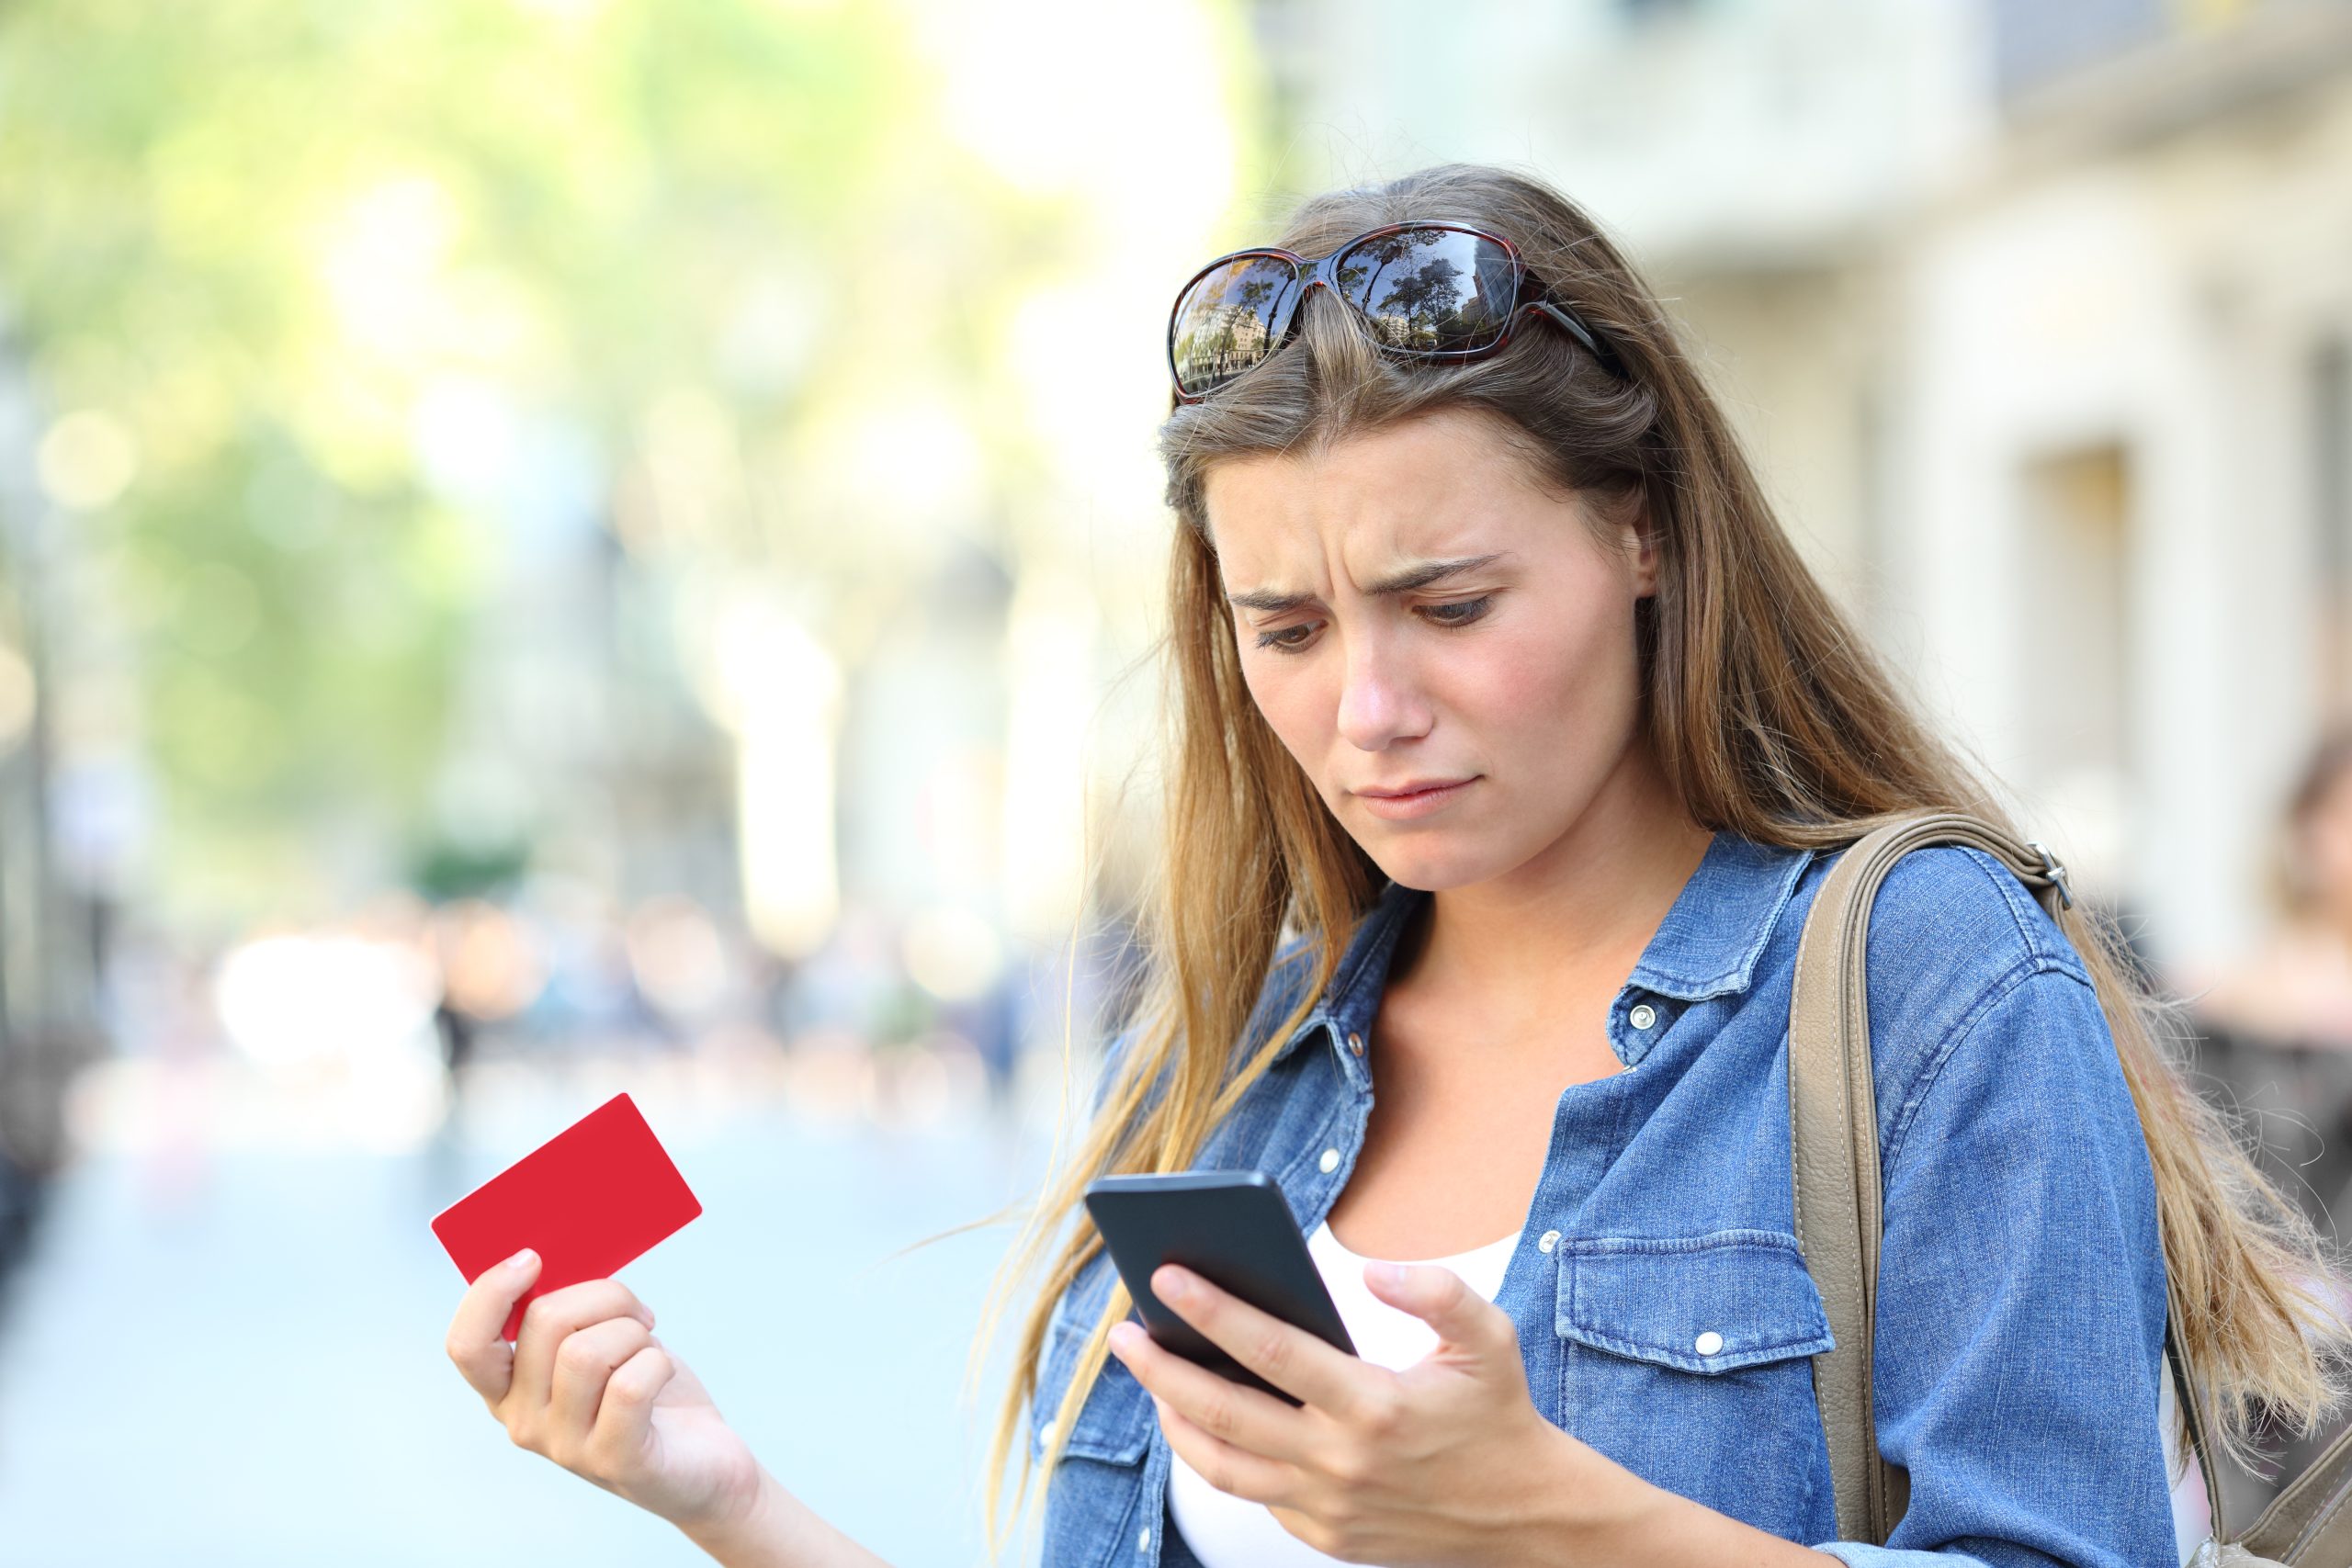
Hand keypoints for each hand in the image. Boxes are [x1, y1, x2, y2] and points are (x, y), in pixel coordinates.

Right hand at [444, 1249, 765, 1540]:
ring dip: (633, 1332)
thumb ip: (570, 1312)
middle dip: (605, 1296)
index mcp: (509, 1390)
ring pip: (586, 1352)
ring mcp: (566, 1447)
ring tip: (648, 1350)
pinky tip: (663, 1374)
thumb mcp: (598, 1344)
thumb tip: (556, 1257)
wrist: (702, 1463)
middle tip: (636, 1313)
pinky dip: (657, 1364)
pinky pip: (629, 1386)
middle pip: (544, 1323)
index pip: (467, 1344)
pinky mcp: (614, 1460)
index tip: (533, 1259)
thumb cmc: (647, 1391)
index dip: (490, 1293)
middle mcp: (524, 1423)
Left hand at [1106, 1259, 1646, 1564]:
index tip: (1166, 1275)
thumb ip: (1435, 1290)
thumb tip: (1371, 1271)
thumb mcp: (1489, 1337)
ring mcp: (1327, 1507)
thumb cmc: (1498, 1414)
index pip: (1270, 1350)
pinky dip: (1222, 1456)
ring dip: (1175, 1420)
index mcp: (1373, 1405)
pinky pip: (1257, 1494)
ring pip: (1223, 1467)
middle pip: (1223, 1414)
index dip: (1211, 1311)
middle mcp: (1340, 1461)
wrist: (1525, 1516)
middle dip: (1161, 1369)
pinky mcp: (1325, 1536)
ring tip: (1151, 1376)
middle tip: (1125, 1333)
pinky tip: (1206, 1419)